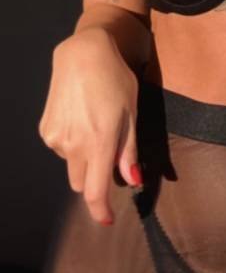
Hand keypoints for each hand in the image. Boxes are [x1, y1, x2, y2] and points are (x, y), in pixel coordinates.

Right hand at [38, 28, 143, 224]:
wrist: (83, 54)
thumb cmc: (115, 79)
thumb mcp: (131, 112)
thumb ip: (129, 149)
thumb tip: (133, 180)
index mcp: (99, 142)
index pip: (96, 192)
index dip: (101, 211)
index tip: (108, 219)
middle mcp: (74, 145)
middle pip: (82, 183)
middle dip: (95, 178)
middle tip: (109, 153)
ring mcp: (56, 138)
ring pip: (71, 166)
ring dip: (83, 159)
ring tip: (94, 126)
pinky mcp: (45, 129)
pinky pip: (60, 149)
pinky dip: (71, 144)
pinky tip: (79, 117)